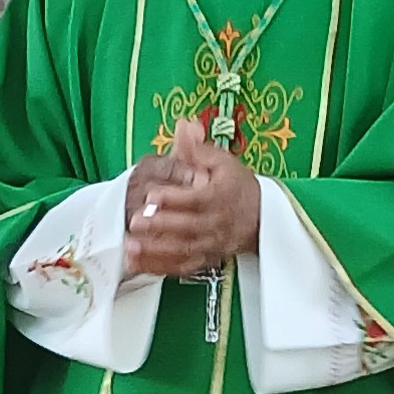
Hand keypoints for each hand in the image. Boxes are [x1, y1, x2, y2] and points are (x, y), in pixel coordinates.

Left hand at [124, 120, 260, 277]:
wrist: (261, 218)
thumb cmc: (237, 186)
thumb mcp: (222, 162)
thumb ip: (198, 148)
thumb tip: (184, 126)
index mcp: (221, 196)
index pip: (197, 198)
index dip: (174, 198)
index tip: (152, 194)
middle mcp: (217, 222)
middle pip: (188, 226)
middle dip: (160, 225)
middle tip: (135, 221)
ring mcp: (211, 244)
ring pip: (183, 249)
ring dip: (155, 249)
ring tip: (131, 245)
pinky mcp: (206, 259)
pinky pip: (182, 266)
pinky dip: (159, 267)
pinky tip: (136, 262)